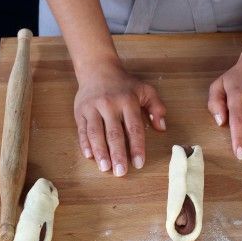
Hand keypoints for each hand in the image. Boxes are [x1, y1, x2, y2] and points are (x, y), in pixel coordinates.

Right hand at [74, 61, 165, 175]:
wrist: (97, 68)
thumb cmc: (125, 84)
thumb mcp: (145, 90)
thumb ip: (156, 108)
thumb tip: (162, 128)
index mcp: (128, 101)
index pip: (134, 128)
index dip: (136, 147)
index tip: (138, 163)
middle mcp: (109, 105)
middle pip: (114, 133)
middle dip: (118, 154)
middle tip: (120, 172)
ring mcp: (92, 108)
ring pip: (95, 133)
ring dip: (100, 152)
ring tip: (105, 168)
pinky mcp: (80, 111)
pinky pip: (82, 129)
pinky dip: (84, 143)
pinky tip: (89, 155)